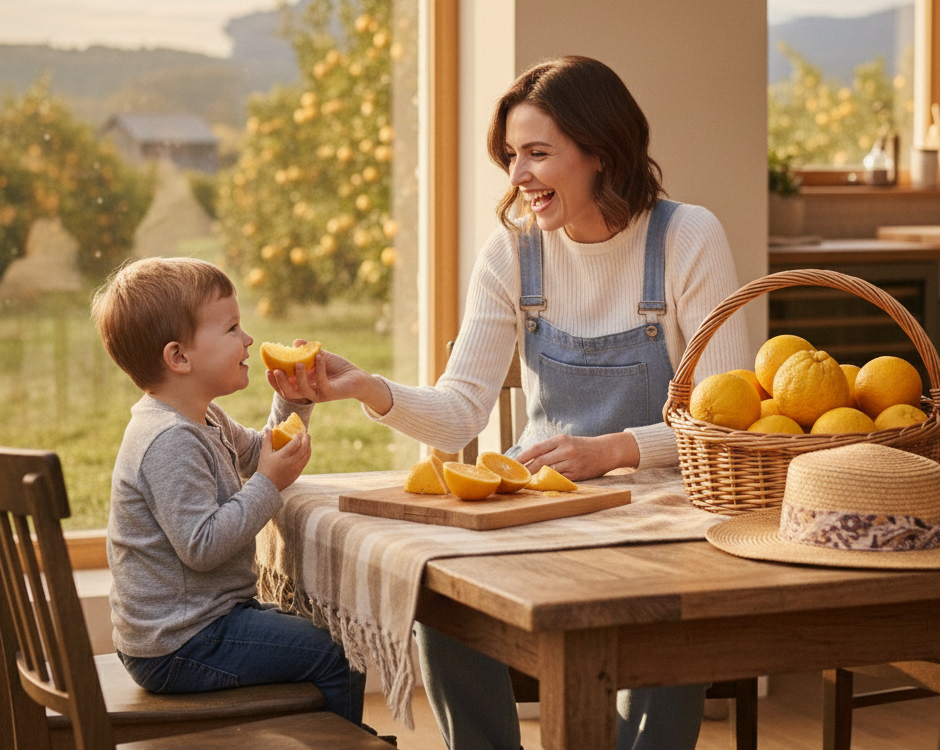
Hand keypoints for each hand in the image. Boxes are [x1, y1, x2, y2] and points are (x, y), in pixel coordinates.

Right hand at [256, 427, 311, 491]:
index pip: (295, 443)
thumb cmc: (264, 468)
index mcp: (283, 456)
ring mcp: (297, 468)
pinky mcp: (298, 473)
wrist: (267, 486)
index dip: (298, 437)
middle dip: (307, 439)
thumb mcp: (264, 453)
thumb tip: (270, 430)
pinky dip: (307, 454)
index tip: (297, 433)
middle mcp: (292, 461)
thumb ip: (267, 440)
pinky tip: (306, 451)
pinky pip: (305, 461)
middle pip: (304, 447)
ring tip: (307, 441)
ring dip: (309, 446)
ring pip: (307, 455)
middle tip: (306, 434)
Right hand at [264, 339, 391, 414]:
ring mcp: (319, 395)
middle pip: (289, 393)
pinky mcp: (330, 393)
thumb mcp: (319, 356)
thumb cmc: (337, 368)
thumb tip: (296, 342)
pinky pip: (322, 383)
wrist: (357, 377)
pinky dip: (319, 369)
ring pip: (303, 391)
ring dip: (298, 377)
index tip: (267, 369)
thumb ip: (307, 351)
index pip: (283, 387)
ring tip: (298, 363)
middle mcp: (308, 393)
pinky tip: (319, 356)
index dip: (273, 381)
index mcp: (301, 385)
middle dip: (280, 383)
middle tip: (275, 371)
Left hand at [514, 432, 638, 480]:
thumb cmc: (583, 446)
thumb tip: (529, 458)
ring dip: (537, 477)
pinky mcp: (578, 473)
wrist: (606, 450)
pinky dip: (550, 482)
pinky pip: (560, 479)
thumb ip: (550, 448)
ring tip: (526, 482)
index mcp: (561, 439)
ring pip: (549, 471)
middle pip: (540, 461)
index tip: (513, 463)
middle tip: (517, 476)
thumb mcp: (567, 441)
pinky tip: (543, 485)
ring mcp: (572, 462)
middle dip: (527, 470)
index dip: (523, 457)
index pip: (537, 448)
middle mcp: (566, 450)